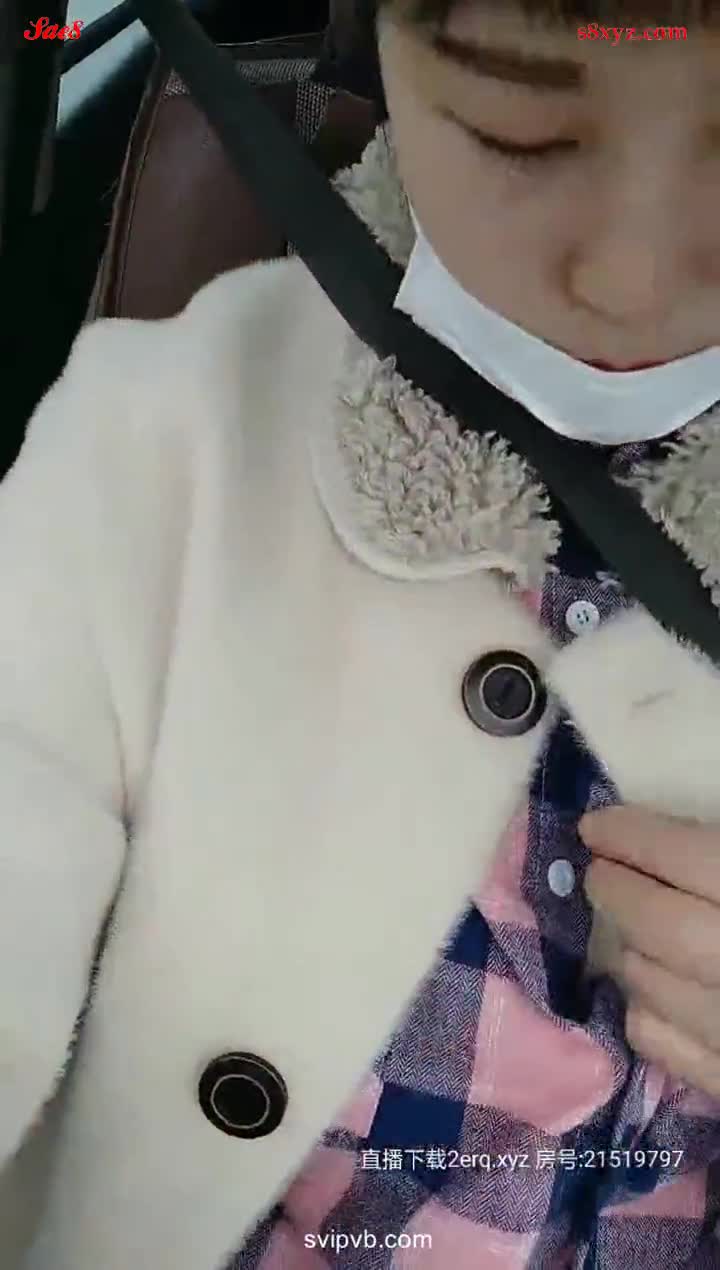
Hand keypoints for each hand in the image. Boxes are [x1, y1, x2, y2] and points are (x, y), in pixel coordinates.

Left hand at [580, 805, 719, 1098]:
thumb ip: (717, 859)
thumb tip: (670, 841)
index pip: (685, 857)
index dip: (633, 835)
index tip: (596, 825)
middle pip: (659, 924)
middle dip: (618, 892)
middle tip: (600, 874)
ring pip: (649, 985)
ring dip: (628, 950)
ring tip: (630, 932)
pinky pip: (659, 1044)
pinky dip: (641, 1012)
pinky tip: (648, 993)